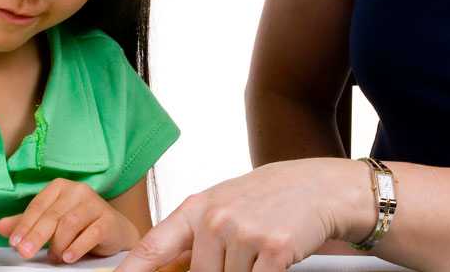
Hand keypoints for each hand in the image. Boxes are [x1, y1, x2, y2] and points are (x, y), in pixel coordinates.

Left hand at [0, 178, 140, 263]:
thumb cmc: (81, 223)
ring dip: (58, 244)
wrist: (115, 230)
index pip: (37, 206)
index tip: (14, 242)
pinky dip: (77, 247)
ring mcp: (95, 204)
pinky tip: (69, 257)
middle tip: (25, 252)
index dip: (24, 225)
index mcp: (60, 187)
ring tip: (54, 257)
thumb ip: (27, 223)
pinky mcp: (108, 219)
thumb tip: (0, 227)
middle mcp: (78, 191)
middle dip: (36, 236)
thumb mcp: (51, 221)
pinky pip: (91, 233)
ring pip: (69, 224)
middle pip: (52, 215)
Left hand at [116, 158, 374, 271]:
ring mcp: (244, 235)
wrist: (318, 187)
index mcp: (196, 209)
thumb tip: (167, 268)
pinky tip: (276, 259)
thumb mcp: (223, 206)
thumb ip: (194, 237)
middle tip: (241, 255)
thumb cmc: (268, 199)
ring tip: (260, 252)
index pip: (152, 248)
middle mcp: (215, 220)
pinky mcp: (274, 250)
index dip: (130, 271)